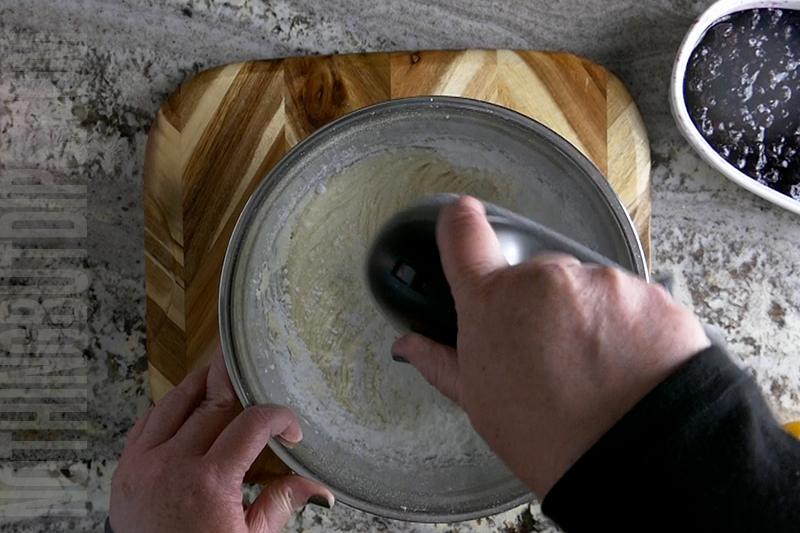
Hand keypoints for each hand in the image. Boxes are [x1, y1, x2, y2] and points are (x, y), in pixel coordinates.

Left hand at [110, 349, 332, 532]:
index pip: (251, 425)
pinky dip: (168, 408)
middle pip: (212, 404)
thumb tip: (319, 488)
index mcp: (210, 483)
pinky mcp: (125, 468)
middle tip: (252, 372)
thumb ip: (280, 504)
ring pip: (175, 403)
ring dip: (200, 385)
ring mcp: (144, 464)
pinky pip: (146, 422)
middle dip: (237, 385)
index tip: (289, 429)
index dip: (277, 417)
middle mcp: (173, 465)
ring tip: (220, 376)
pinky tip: (185, 406)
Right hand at [391, 196, 709, 497]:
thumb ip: (441, 361)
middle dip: (538, 304)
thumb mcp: (482, 403)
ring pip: (584, 289)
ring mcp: (600, 282)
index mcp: (494, 303)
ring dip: (586, 316)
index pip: (464, 234)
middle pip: (533, 275)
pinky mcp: (647, 292)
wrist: (640, 457)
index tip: (463, 217)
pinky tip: (625, 364)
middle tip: (551, 353)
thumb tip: (408, 345)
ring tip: (595, 367)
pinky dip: (626, 325)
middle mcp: (544, 280)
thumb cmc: (554, 438)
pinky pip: (628, 300)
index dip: (461, 223)